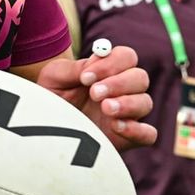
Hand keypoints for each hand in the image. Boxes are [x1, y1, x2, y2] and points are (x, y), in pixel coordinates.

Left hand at [35, 46, 155, 151]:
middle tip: (94, 93)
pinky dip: (137, 129)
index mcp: (108, 70)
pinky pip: (148, 134)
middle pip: (140, 77)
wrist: (46, 123)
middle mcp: (122, 89)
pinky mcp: (128, 137)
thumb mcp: (55, 77)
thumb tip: (93, 63)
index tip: (86, 77)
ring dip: (127, 103)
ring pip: (145, 102)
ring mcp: (127, 113)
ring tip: (105, 108)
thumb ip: (74, 68)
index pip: (126, 57)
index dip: (111, 63)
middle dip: (118, 83)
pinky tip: (116, 126)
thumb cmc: (52, 94)